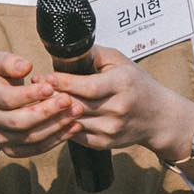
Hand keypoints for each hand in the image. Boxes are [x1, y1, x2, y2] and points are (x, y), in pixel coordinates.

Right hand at [0, 52, 76, 160]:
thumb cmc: (0, 80)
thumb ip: (9, 62)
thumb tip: (26, 67)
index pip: (8, 99)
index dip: (30, 94)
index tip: (50, 87)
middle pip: (20, 122)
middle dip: (47, 112)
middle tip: (68, 100)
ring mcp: (1, 139)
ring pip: (31, 137)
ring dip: (56, 126)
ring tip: (76, 112)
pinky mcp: (13, 151)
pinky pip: (37, 149)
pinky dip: (57, 140)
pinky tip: (74, 127)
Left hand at [48, 46, 193, 165]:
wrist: (159, 117)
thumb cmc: (137, 84)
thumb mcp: (121, 62)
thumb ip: (95, 55)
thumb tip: (68, 51)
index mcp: (121, 84)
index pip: (86, 86)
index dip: (62, 83)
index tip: (43, 76)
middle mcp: (118, 108)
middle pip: (77, 104)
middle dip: (52, 97)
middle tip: (33, 89)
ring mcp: (112, 129)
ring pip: (74, 121)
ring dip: (53, 113)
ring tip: (37, 103)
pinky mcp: (106, 143)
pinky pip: (77, 136)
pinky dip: (63, 127)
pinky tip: (52, 118)